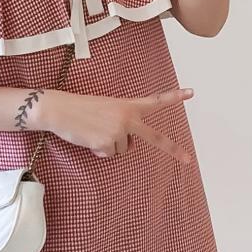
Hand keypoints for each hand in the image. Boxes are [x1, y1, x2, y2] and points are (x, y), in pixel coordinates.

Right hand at [37, 86, 194, 162]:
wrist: (60, 109)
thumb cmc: (81, 108)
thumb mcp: (107, 109)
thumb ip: (122, 123)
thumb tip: (126, 147)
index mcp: (127, 105)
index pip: (154, 100)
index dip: (174, 97)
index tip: (191, 93)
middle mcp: (127, 117)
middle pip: (154, 137)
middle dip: (172, 149)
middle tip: (188, 159)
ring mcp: (119, 131)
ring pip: (123, 150)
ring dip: (109, 145)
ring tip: (94, 131)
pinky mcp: (108, 143)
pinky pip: (109, 155)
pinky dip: (99, 151)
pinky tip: (90, 138)